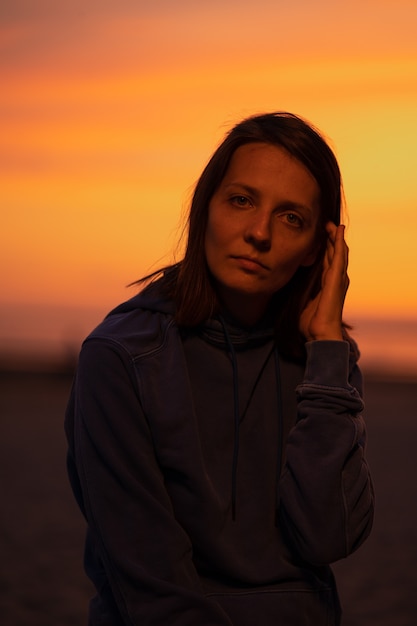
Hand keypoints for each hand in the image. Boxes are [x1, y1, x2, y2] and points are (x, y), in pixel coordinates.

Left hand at [299, 223, 348, 341]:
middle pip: (335, 253)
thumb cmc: (310, 322)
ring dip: (335, 237)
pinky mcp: (337, 279)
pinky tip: (338, 231)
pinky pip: (340, 256)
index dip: (325, 247)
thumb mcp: (301, 300)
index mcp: (327, 284)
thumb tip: (286, 281)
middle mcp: (336, 280)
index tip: (319, 235)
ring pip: (339, 252)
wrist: (319, 334)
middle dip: (331, 238)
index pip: (327, 261)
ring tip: (332, 224)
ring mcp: (338, 279)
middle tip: (327, 224)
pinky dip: (339, 242)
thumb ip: (299, 289)